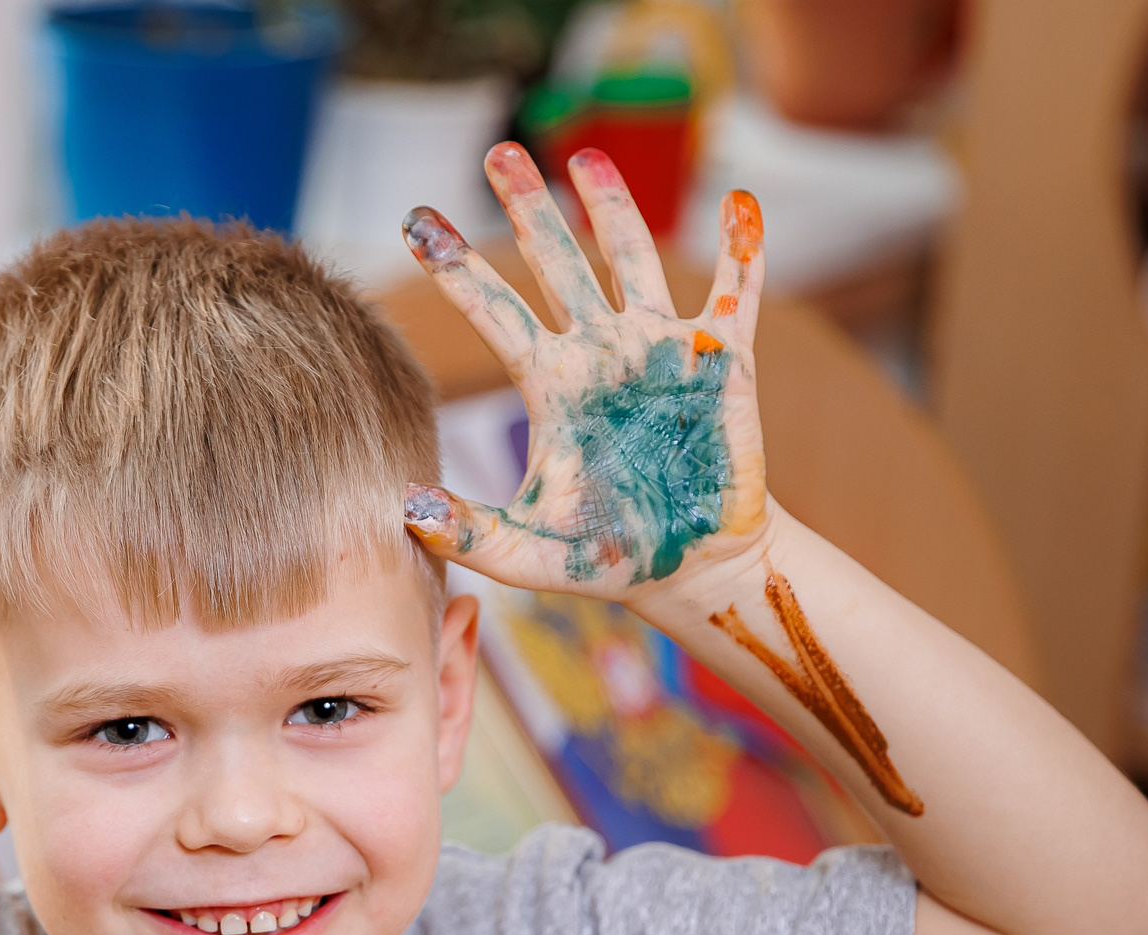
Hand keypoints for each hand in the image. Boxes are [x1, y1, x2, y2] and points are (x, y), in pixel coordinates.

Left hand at [399, 144, 768, 606]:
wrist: (690, 569)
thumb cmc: (608, 558)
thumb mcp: (528, 553)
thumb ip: (468, 533)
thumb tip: (403, 507)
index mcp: (552, 384)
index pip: (495, 310)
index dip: (455, 266)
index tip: (412, 219)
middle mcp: (600, 352)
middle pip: (557, 262)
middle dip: (529, 207)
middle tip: (498, 152)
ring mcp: (661, 349)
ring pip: (633, 258)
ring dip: (614, 206)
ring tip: (587, 160)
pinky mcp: (724, 359)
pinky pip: (737, 290)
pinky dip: (744, 247)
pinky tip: (741, 200)